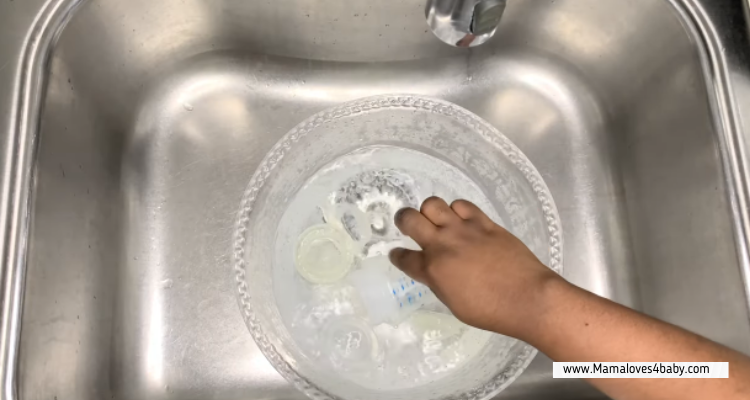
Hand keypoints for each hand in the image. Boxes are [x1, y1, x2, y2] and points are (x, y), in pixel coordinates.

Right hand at [389, 197, 560, 337]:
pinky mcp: (484, 223)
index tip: (398, 254)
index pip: (403, 257)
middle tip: (409, 225)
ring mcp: (463, 230)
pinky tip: (462, 220)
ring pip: (433, 204)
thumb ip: (439, 282)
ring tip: (438, 221)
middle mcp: (442, 244)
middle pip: (409, 219)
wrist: (527, 297)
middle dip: (403, 220)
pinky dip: (457, 210)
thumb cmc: (490, 311)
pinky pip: (463, 205)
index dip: (398, 256)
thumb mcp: (454, 303)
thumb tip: (435, 271)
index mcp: (432, 270)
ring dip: (430, 212)